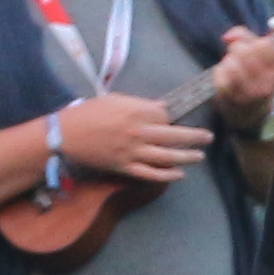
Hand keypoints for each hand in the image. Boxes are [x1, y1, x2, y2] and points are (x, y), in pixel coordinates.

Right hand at [54, 92, 209, 182]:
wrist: (65, 135)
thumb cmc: (87, 113)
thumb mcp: (113, 99)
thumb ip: (138, 104)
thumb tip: (160, 108)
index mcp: (134, 112)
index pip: (165, 115)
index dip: (173, 117)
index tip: (178, 117)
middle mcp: (137, 132)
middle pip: (173, 135)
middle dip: (194, 136)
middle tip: (208, 137)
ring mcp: (132, 152)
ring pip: (166, 156)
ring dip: (187, 157)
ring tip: (200, 155)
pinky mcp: (125, 167)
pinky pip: (150, 173)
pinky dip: (167, 175)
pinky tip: (179, 174)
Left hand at [211, 6, 273, 117]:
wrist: (251, 115)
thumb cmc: (256, 80)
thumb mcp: (261, 58)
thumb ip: (245, 37)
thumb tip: (227, 36)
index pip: (266, 45)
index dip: (254, 42)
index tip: (251, 48)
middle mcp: (266, 83)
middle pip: (246, 52)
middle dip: (237, 50)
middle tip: (236, 56)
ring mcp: (248, 93)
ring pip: (232, 64)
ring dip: (228, 61)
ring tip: (231, 67)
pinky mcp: (230, 98)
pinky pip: (219, 75)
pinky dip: (219, 72)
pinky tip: (223, 77)